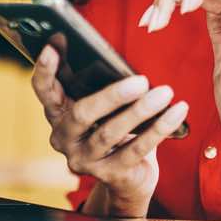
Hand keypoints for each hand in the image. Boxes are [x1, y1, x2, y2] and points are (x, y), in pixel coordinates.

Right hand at [30, 38, 188, 216]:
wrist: (128, 178)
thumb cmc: (115, 127)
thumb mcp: (103, 106)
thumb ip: (98, 84)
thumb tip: (116, 58)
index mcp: (59, 113)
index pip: (44, 90)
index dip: (46, 68)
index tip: (55, 42)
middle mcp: (64, 138)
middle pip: (82, 114)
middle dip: (112, 96)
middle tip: (141, 81)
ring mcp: (85, 159)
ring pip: (110, 133)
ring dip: (140, 111)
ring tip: (165, 93)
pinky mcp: (110, 174)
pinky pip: (136, 149)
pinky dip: (159, 128)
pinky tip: (176, 112)